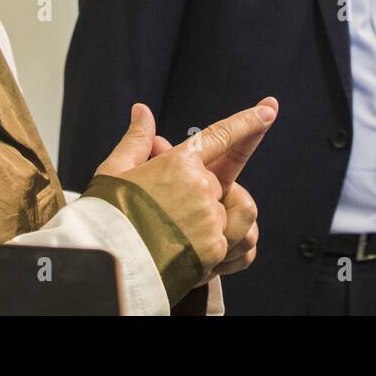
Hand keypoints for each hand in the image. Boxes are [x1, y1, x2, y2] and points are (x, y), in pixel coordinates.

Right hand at [94, 98, 276, 277]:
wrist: (106, 267)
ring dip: (223, 214)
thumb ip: (137, 139)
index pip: (221, 136)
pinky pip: (241, 243)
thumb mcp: (115, 170)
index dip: (248, 121)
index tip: (269, 109)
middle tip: (169, 204)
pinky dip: (228, 244)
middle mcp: (202, 189)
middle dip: (200, 189)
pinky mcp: (216, 250)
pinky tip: (204, 248)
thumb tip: (142, 111)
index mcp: (179, 163)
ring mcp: (212, 221)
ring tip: (192, 226)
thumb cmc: (107, 216)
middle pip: (219, 181)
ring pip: (237, 210)